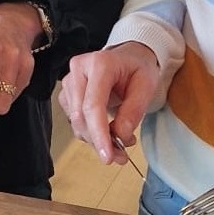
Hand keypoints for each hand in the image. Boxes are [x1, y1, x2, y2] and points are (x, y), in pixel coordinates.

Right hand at [59, 42, 158, 164]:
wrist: (128, 58)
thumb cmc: (137, 68)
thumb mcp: (146, 86)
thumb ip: (134, 110)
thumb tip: (121, 135)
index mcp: (99, 64)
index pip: (93, 104)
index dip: (99, 133)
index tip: (107, 156)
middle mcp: (79, 70)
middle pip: (80, 116)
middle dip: (99, 141)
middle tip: (120, 156)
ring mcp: (69, 81)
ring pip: (76, 122)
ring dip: (96, 139)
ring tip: (119, 144)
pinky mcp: (67, 94)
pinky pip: (75, 122)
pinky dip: (90, 133)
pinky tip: (106, 132)